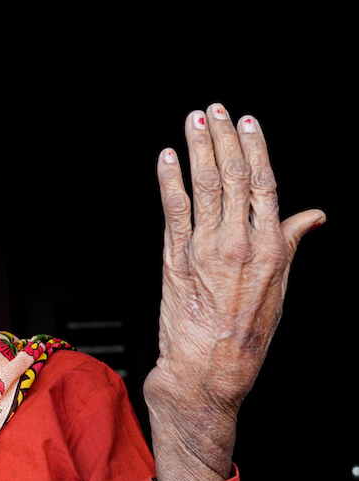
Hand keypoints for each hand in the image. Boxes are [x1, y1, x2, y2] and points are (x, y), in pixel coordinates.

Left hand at [144, 103, 324, 480]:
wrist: (208, 371)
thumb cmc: (246, 334)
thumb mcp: (281, 290)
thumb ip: (291, 244)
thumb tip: (314, 215)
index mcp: (273, 249)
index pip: (265, 184)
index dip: (255, 148)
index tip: (248, 121)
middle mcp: (242, 243)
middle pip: (233, 177)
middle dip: (223, 139)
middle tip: (215, 109)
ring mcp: (206, 250)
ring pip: (205, 187)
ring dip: (197, 150)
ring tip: (193, 120)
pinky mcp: (176, 260)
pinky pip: (174, 210)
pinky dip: (169, 181)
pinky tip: (166, 158)